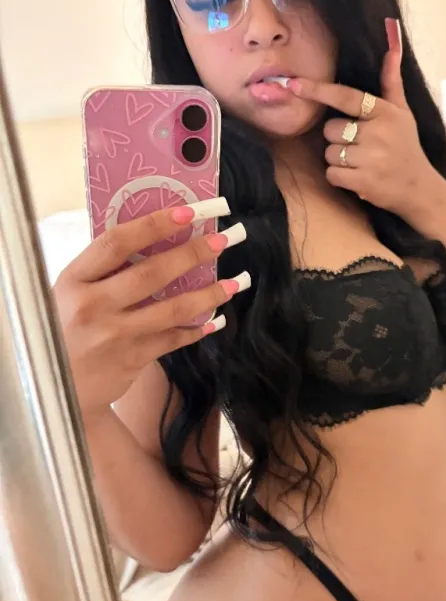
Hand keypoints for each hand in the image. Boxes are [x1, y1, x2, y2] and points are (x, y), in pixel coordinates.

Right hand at [53, 203, 247, 421]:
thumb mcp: (68, 293)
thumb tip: (154, 237)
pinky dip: (196, 329)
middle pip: (152, 273)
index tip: (188, 212)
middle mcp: (92, 307)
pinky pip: (173, 339)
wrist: (55, 387)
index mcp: (73, 280)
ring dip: (208, 295)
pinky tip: (215, 319)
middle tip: (223, 239)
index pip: (117, 243)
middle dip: (192, 253)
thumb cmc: (64, 328)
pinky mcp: (132, 360)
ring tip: (235, 282)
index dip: (154, 224)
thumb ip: (102, 271)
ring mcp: (114, 336)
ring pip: (172, 309)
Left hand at [288, 18, 435, 214]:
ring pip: (329, 153)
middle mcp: (378, 133)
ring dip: (339, 160)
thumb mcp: (403, 112)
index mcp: (384, 112)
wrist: (418, 188)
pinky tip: (356, 176)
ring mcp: (371, 158)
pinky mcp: (363, 181)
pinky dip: (339, 177)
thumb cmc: (406, 147)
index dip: (318, 90)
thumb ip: (391, 81)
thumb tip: (392, 44)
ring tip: (360, 162)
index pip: (346, 96)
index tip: (294, 84)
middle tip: (360, 146)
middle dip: (338, 138)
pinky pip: (332, 173)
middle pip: (330, 129)